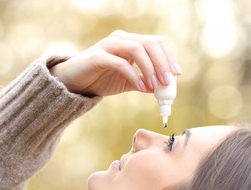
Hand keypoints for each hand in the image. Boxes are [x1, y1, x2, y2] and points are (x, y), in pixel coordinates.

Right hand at [50, 30, 181, 96]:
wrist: (73, 83)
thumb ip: (142, 82)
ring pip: (137, 49)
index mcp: (129, 41)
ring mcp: (108, 45)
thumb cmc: (99, 79)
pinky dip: (134, 75)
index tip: (177, 73)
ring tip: (156, 85)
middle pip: (150, 43)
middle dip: (163, 62)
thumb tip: (161, 89)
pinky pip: (121, 63)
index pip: (156, 42)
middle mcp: (120, 39)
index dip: (169, 56)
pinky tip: (140, 87)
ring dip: (150, 68)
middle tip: (168, 81)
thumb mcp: (125, 82)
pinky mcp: (98, 56)